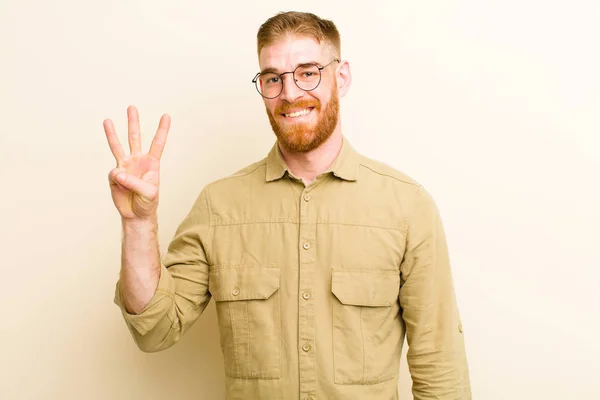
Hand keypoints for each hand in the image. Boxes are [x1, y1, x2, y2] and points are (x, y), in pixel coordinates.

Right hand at [104, 105, 170, 219]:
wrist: (136, 214)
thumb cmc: (147, 203)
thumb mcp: (149, 193)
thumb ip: (135, 182)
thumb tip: (118, 172)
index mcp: (152, 163)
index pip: (158, 143)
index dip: (162, 130)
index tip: (166, 116)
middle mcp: (138, 161)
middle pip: (135, 138)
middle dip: (134, 123)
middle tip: (132, 107)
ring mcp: (125, 166)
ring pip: (118, 146)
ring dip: (113, 133)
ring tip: (107, 120)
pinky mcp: (115, 175)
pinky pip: (114, 173)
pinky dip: (117, 179)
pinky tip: (122, 186)